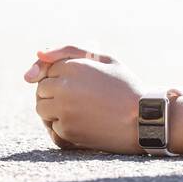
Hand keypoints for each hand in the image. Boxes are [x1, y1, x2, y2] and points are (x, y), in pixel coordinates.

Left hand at [23, 45, 146, 154]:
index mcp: (73, 66)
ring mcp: (64, 110)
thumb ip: (69, 51)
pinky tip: (84, 123)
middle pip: (41, 89)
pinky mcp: (67, 131)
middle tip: (80, 99)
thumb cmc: (126, 87)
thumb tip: (37, 53)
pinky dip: (63, 127)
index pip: (46, 69)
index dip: (60, 77)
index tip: (78, 84)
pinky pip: (52, 126)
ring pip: (41, 108)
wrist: (145, 120)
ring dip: (54, 110)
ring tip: (79, 110)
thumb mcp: (104, 59)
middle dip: (54, 93)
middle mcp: (65, 87)